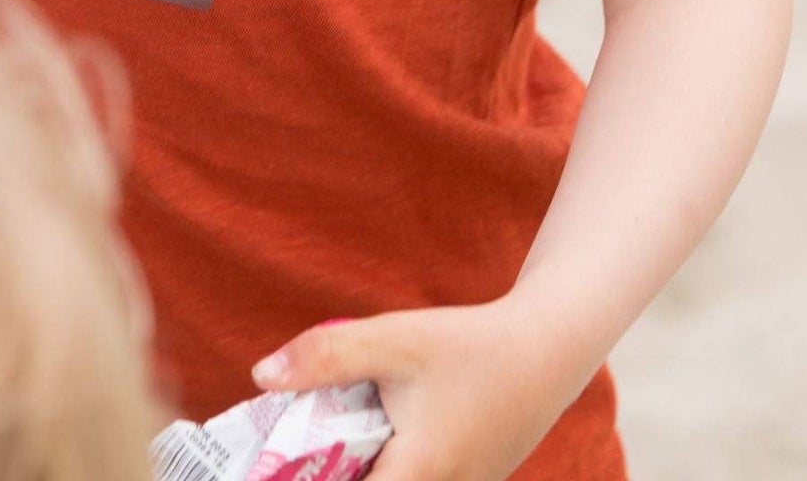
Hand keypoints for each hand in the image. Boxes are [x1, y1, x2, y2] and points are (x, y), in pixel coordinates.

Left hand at [249, 302, 588, 480]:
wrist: (545, 352)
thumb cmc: (468, 346)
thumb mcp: (393, 340)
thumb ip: (326, 356)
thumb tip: (261, 376)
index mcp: (416, 476)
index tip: (275, 465)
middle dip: (327, 472)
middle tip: (293, 450)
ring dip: (355, 467)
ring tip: (325, 441)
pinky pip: (408, 480)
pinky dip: (381, 465)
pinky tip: (365, 437)